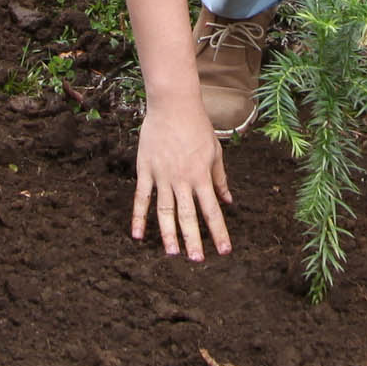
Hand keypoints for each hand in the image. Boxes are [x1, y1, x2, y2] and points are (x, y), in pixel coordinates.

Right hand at [131, 101, 232, 260]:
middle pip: (188, 216)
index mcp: (201, 176)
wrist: (173, 105)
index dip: (219, 232)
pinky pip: (141, 198)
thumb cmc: (197, 127)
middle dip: (193, 240)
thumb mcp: (215, 152)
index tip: (224, 251)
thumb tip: (228, 201)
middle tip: (196, 260)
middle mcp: (182, 180)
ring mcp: (162, 176)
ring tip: (172, 253)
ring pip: (165, 211)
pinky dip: (138, 217)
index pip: (212, 211)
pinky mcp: (146, 170)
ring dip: (168, 234)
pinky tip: (137, 235)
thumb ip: (220, 179)